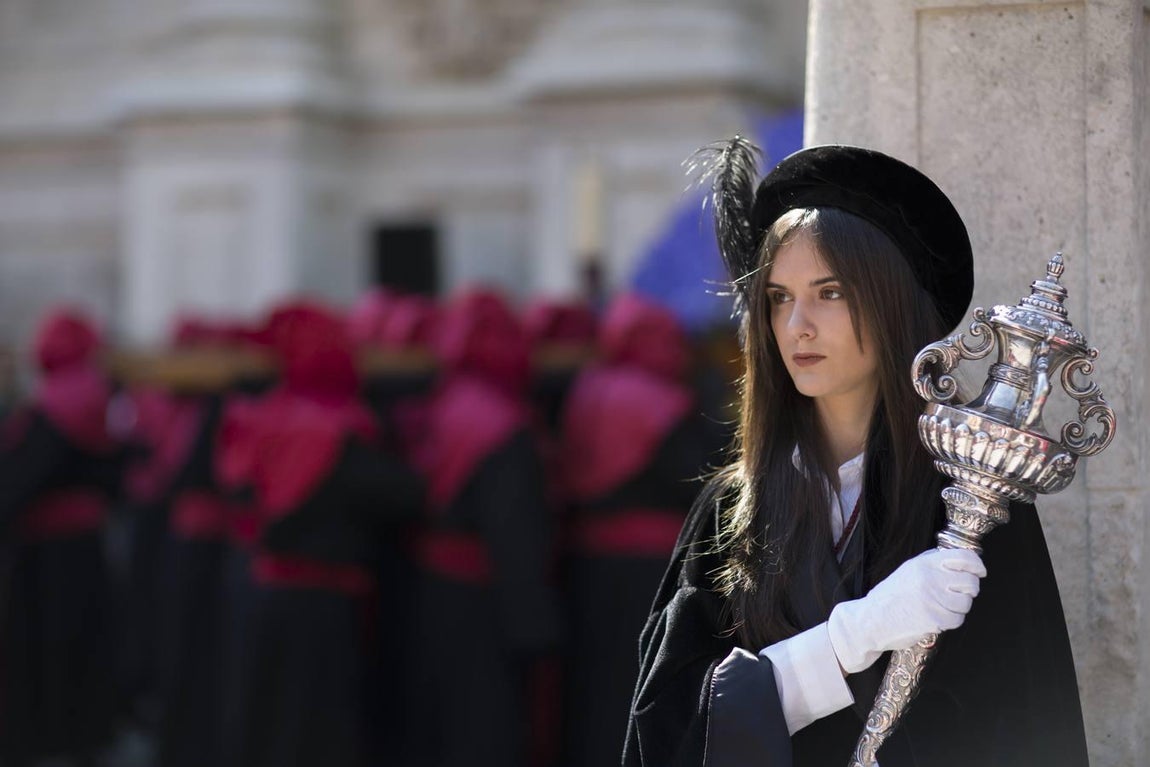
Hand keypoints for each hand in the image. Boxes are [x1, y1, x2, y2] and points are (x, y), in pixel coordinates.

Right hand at [827, 547, 985, 673]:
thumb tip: (960, 559)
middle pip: (970, 582)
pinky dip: (951, 621)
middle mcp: (930, 578)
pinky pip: (957, 619)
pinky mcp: (934, 619)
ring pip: (966, 602)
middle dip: (969, 589)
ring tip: (943, 607)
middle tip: (959, 593)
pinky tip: (938, 618)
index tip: (979, 571)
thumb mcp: (907, 570)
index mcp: (924, 563)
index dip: (977, 565)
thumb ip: (931, 562)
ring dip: (959, 607)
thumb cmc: (890, 596)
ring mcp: (932, 599)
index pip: (964, 558)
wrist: (871, 620)